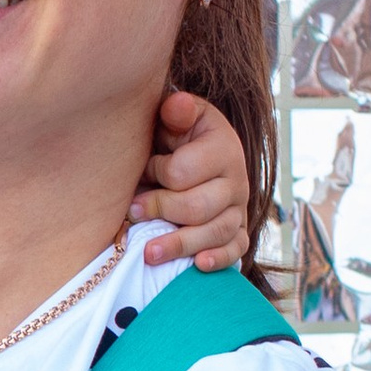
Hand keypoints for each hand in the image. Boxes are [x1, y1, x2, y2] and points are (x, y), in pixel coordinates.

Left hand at [132, 86, 251, 271]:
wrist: (194, 152)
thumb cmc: (176, 134)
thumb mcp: (175, 116)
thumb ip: (175, 110)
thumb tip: (176, 104)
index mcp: (222, 146)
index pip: (183, 172)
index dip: (158, 172)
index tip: (144, 169)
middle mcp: (236, 179)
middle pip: (198, 207)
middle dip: (161, 210)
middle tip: (132, 211)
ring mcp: (239, 208)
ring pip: (216, 232)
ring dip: (179, 244)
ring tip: (148, 253)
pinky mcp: (238, 231)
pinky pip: (236, 250)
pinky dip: (218, 259)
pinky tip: (198, 265)